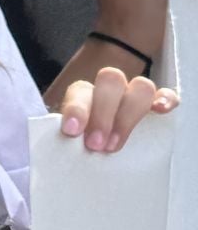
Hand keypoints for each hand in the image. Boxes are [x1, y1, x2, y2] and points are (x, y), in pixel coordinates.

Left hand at [57, 64, 177, 152]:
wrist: (98, 146)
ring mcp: (135, 95)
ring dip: (129, 114)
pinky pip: (167, 94)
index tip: (71, 131)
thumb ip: (68, 139)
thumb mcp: (72, 141)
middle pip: (111, 81)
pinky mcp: (157, 104)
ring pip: (140, 86)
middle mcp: (110, 89)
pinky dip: (166, 99)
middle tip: (95, 145)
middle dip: (103, 114)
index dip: (76, 109)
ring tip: (115, 145)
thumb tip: (62, 148)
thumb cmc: (83, 145)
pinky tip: (160, 111)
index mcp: (84, 94)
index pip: (80, 91)